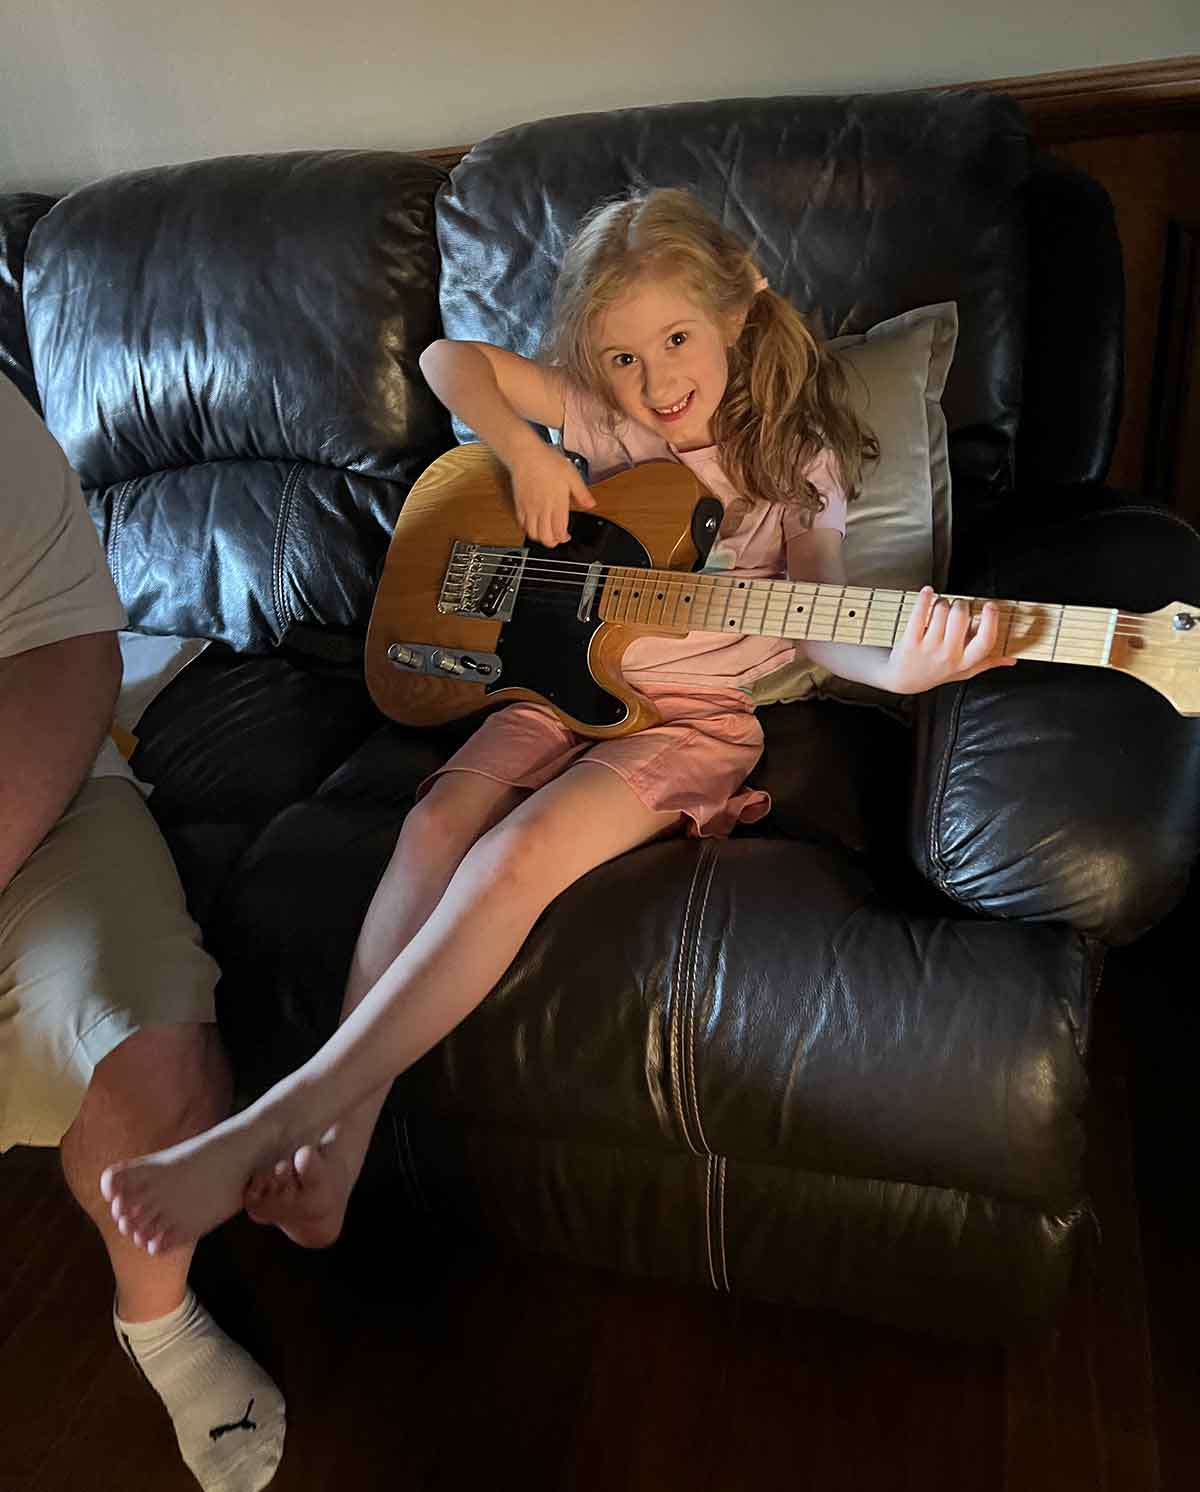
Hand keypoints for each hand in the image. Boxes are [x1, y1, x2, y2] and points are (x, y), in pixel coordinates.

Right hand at [508, 443, 595, 546]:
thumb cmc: (547, 461)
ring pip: (532, 534)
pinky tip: (535, 523)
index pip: (559, 531)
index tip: (567, 535)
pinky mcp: (519, 505)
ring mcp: (529, 508)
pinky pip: (522, 524)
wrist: (525, 454)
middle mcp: (542, 509)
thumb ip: (582, 493)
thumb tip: (590, 504)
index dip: (564, 538)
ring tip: (547, 532)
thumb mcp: (572, 475)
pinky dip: (529, 529)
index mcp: (556, 503)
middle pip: (545, 538)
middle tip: (558, 537)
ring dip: (540, 537)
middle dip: (553, 542)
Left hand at [882, 587, 1017, 693]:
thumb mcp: (963, 672)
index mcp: (965, 662)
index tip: (990, 605)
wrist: (903, 680)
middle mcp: (948, 655)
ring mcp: (928, 648)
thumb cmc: (935, 672)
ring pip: (942, 610)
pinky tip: (927, 592)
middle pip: (961, 617)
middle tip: (956, 607)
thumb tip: (1011, 658)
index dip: (990, 621)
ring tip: (939, 608)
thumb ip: (987, 663)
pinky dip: (925, 597)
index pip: (985, 641)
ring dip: (941, 602)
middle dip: (960, 604)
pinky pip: (920, 612)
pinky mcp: (910, 641)